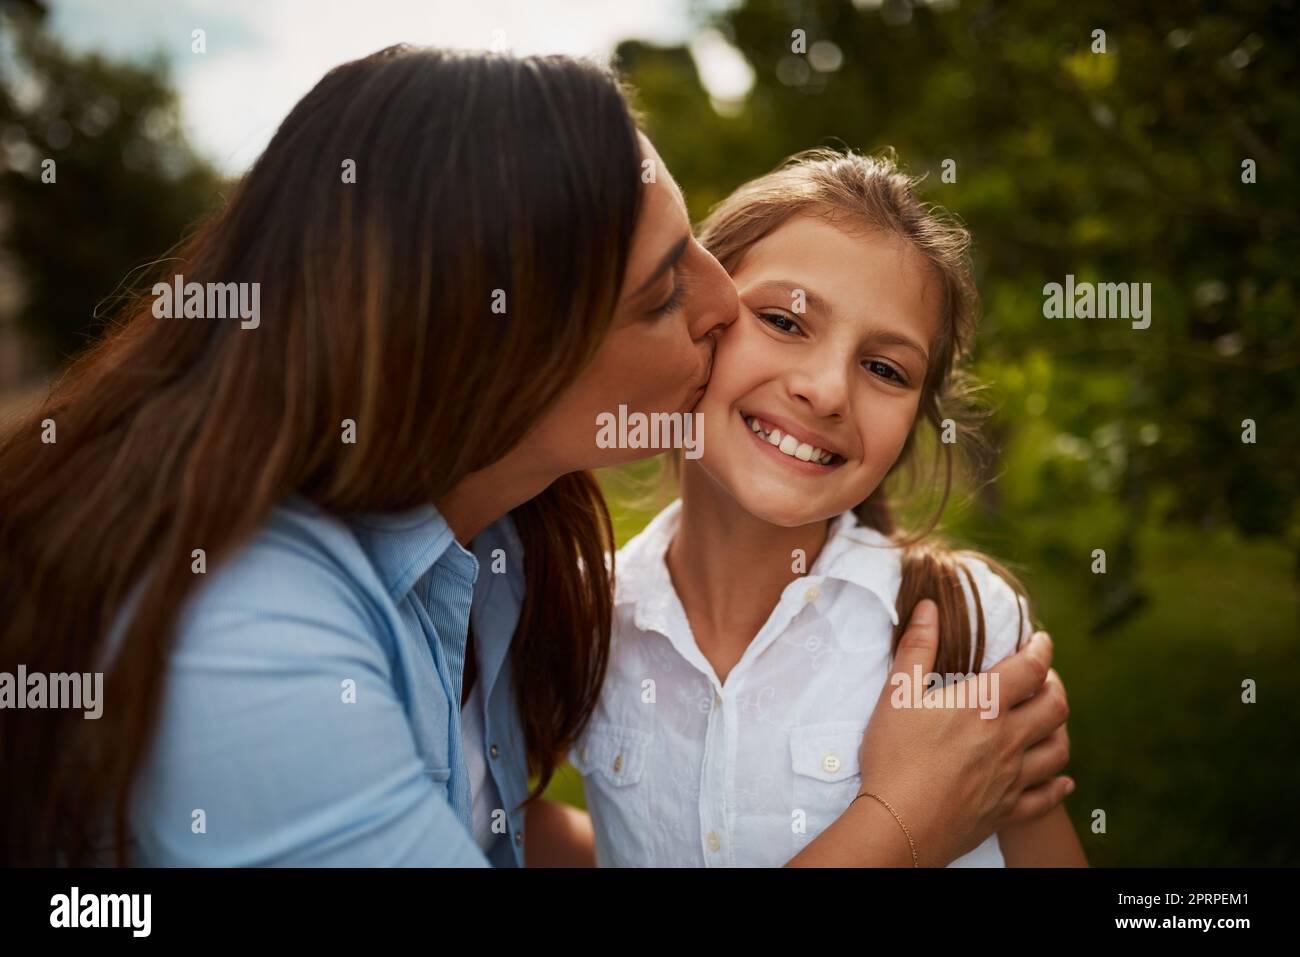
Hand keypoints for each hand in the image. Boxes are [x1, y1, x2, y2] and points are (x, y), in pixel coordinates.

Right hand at [856, 598, 1071, 865]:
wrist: (898, 824)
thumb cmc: (893, 757)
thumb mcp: (896, 695)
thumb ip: (916, 648)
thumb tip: (930, 607)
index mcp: (982, 707)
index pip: (1029, 669)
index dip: (1041, 650)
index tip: (1041, 640)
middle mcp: (1007, 740)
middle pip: (1054, 708)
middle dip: (1056, 686)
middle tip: (1045, 678)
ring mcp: (1011, 778)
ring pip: (1058, 751)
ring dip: (1061, 731)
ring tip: (1050, 721)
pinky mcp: (1007, 810)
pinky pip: (1047, 798)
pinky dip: (1060, 786)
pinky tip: (1062, 780)